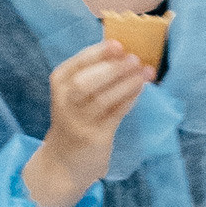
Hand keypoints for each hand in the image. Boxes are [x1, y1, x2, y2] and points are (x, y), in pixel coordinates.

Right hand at [21, 41, 145, 206]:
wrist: (63, 162)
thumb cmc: (75, 118)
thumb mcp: (73, 94)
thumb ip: (92, 73)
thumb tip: (124, 52)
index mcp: (59, 83)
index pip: (78, 63)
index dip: (98, 52)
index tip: (118, 44)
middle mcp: (65, 102)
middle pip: (86, 81)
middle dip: (113, 68)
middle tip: (135, 59)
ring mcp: (78, 121)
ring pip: (103, 98)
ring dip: (126, 83)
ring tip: (146, 72)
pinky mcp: (94, 137)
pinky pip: (115, 114)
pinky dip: (129, 99)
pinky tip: (141, 89)